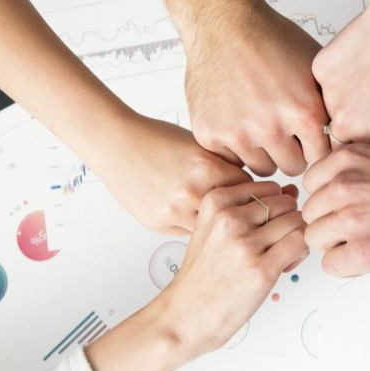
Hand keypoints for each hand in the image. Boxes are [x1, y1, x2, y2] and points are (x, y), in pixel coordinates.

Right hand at [92, 113, 251, 234]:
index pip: (250, 189)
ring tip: (214, 212)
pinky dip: (193, 224)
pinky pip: (189, 232)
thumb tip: (249, 184)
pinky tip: (188, 211)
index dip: (253, 190)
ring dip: (216, 222)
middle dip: (238, 210)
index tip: (254, 193)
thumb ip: (224, 165)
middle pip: (234, 212)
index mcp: (207, 167)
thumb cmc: (155, 138)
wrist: (116, 143)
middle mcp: (192, 192)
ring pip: (212, 228)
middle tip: (239, 208)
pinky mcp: (159, 224)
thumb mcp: (199, 144)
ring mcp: (174, 211)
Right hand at [141, 0, 330, 176]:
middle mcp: (271, 127)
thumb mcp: (315, 68)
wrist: (223, 23)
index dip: (317, 147)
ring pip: (262, 167)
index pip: (322, 157)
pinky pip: (232, 159)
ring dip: (264, 152)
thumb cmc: (269, 39)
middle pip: (293, 167)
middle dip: (292, 152)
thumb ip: (329, 105)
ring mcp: (238, 133)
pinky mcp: (210, 134)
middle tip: (284, 130)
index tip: (310, 138)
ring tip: (261, 123)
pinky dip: (235, 146)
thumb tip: (350, 131)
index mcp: (304, 111)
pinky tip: (238, 120)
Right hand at [156, 181, 308, 352]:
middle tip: (276, 245)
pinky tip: (283, 266)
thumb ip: (252, 207)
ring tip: (280, 257)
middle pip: (286, 203)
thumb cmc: (204, 274)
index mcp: (215, 201)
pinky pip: (300, 243)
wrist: (187, 314)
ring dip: (296, 239)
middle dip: (288, 222)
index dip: (276, 207)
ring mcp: (245, 243)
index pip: (270, 187)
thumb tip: (292, 191)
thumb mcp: (216, 228)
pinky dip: (299, 254)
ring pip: (297, 222)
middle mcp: (229, 218)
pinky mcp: (261, 268)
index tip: (266, 228)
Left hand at [302, 144, 369, 276]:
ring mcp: (351, 218)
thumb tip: (331, 196)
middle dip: (332, 225)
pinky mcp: (363, 251)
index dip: (330, 201)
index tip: (348, 208)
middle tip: (365, 229)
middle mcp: (344, 185)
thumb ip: (355, 175)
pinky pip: (330, 266)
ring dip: (338, 246)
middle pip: (310, 215)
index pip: (310, 185)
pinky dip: (349, 266)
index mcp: (349, 159)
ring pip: (315, 240)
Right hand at [311, 1, 369, 149]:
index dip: (361, 144)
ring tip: (363, 79)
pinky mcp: (319, 71)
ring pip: (325, 109)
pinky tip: (355, 64)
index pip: (353, 157)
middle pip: (335, 137)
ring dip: (339, 101)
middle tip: (366, 103)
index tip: (368, 131)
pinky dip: (335, 78)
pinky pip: (321, 84)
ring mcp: (327, 96)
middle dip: (348, 125)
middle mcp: (344, 122)